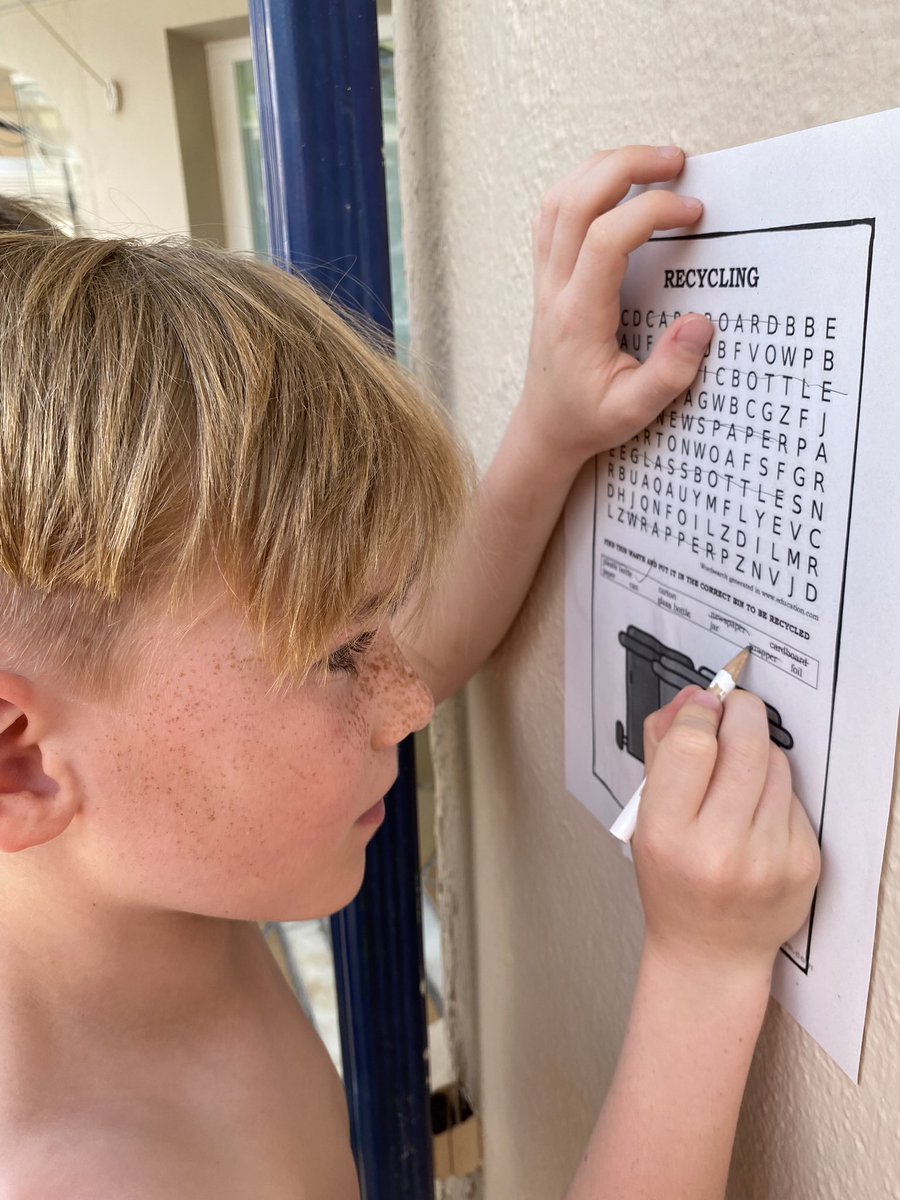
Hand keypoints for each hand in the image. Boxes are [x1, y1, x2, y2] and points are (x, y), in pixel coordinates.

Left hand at [519, 145, 713, 473]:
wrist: (546, 427)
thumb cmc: (588, 418)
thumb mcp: (634, 411)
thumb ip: (669, 374)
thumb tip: (700, 325)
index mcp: (578, 317)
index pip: (606, 239)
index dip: (651, 212)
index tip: (693, 214)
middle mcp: (554, 289)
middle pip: (576, 201)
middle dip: (627, 166)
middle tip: (676, 162)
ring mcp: (544, 278)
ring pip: (559, 199)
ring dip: (603, 167)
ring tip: (651, 162)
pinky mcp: (545, 275)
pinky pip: (552, 213)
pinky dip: (581, 184)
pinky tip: (614, 183)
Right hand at [633, 686, 820, 979]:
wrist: (710, 951)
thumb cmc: (673, 882)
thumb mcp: (645, 818)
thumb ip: (662, 751)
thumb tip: (691, 699)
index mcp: (668, 835)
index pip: (692, 746)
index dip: (699, 712)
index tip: (702, 705)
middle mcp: (719, 848)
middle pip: (744, 744)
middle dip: (739, 713)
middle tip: (731, 710)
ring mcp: (768, 858)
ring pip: (775, 763)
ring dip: (757, 752)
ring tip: (736, 774)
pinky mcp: (803, 862)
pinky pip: (793, 796)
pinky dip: (774, 790)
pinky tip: (755, 812)